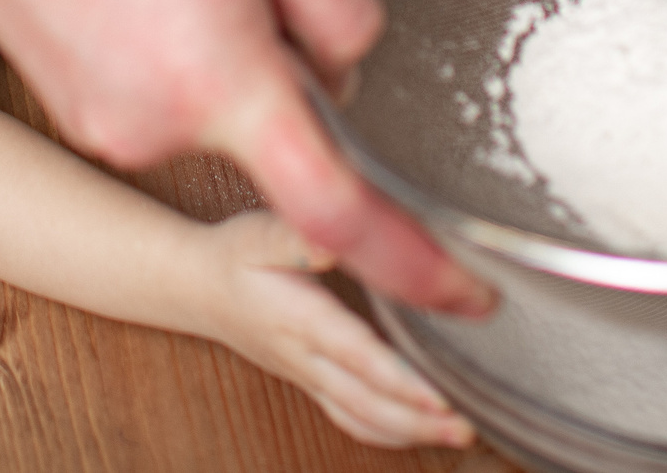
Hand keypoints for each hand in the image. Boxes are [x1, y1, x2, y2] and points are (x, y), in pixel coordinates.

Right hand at [0, 0, 493, 314]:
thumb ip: (340, 3)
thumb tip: (346, 78)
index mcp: (224, 82)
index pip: (337, 210)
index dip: (411, 265)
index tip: (466, 294)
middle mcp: (160, 129)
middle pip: (277, 128)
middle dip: (288, 55)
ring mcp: (109, 127)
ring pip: (221, 105)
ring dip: (227, 43)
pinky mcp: (75, 107)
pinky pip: (166, 94)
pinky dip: (176, 44)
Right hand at [194, 211, 473, 449]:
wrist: (199, 289)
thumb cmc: (234, 256)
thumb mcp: (258, 234)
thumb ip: (299, 237)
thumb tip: (338, 239)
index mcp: (299, 318)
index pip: (355, 355)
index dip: (398, 378)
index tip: (438, 394)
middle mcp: (306, 357)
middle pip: (365, 400)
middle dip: (418, 417)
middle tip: (467, 424)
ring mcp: (309, 377)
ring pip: (362, 416)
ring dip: (411, 431)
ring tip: (460, 433)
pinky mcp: (312, 383)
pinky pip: (351, 419)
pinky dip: (388, 432)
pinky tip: (421, 432)